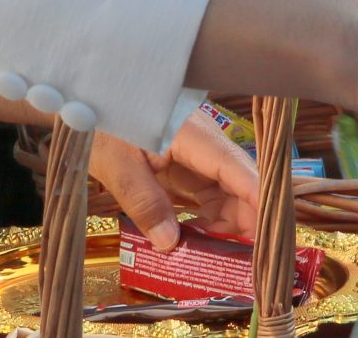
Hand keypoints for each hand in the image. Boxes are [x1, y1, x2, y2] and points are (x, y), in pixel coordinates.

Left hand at [88, 109, 261, 247]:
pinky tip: (195, 237)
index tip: (269, 235)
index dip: (259, 201)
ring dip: (226, 221)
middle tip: (236, 260)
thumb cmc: (102, 120)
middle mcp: (203, 142)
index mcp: (194, 136)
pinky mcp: (183, 160)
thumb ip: (145, 203)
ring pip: (227, 189)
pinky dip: (207, 215)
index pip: (239, 169)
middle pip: (239, 182)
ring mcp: (195, 151)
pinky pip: (206, 191)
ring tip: (212, 253)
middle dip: (244, 220)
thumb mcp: (117, 165)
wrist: (88, 97)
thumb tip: (170, 244)